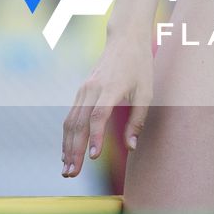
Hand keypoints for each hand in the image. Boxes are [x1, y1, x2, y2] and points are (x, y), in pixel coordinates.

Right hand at [62, 36, 153, 178]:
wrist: (125, 38)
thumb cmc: (139, 66)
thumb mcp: (146, 92)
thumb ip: (138, 120)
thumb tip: (132, 148)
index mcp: (110, 88)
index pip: (98, 116)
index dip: (95, 137)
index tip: (94, 157)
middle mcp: (92, 88)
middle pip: (79, 123)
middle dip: (74, 151)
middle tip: (71, 175)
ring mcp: (84, 89)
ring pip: (71, 122)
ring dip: (67, 147)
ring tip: (67, 170)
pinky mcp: (81, 91)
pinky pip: (71, 116)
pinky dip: (67, 135)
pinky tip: (67, 152)